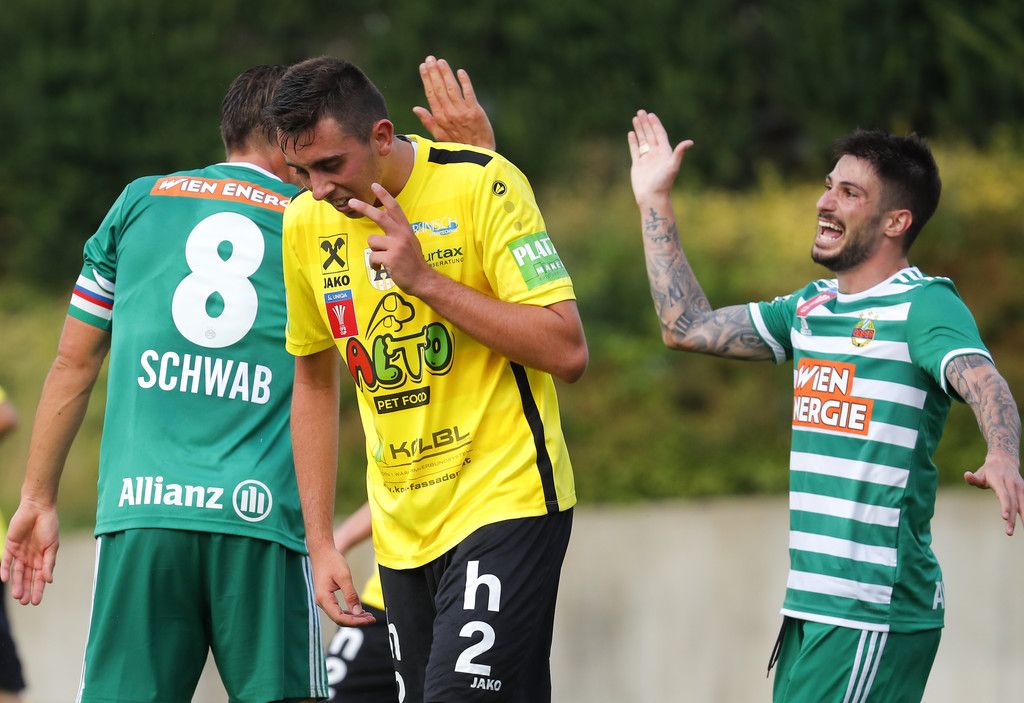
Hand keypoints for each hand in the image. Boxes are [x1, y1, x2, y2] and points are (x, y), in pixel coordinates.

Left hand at [1, 499, 59, 604]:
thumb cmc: (49, 526)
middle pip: (26, 578)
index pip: (39, 578)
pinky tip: (5, 579)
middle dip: (26, 590)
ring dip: (16, 584)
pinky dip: (5, 570)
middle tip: (24, 602)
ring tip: (16, 595)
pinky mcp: (10, 547)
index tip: (36, 602)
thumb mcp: (52, 546)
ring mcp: (20, 553)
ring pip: (16, 573)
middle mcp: (30, 558)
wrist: (38, 509)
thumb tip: (49, 580)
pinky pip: (6, 561)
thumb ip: (49, 563)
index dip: (38, 589)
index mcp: (42, 558)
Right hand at [309, 546, 375, 626]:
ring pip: (339, 615)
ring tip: (368, 616)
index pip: (340, 618)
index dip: (355, 622)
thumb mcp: (344, 577)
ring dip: (353, 617)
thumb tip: (358, 612)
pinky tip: (359, 610)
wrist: (322, 552)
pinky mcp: (327, 597)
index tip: (369, 620)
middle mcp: (322, 602)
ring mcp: (324, 600)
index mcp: (324, 598)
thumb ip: (351, 595)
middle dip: (356, 621)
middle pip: (339, 619)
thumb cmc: (332, 561)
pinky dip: (349, 611)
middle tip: (372, 619)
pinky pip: (338, 609)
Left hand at [349, 183, 438, 297]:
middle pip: (380, 217)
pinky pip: (373, 257)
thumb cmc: (414, 262)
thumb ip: (397, 227)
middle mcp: (402, 235)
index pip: (395, 208)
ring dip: (374, 251)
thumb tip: (384, 211)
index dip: (384, 196)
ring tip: (383, 259)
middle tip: (351, 201)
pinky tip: (382, 268)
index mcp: (406, 229)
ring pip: (372, 242)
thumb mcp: (410, 240)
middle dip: (364, 208)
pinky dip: (375, 265)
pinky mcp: (391, 258)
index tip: (374, 185)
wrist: (423, 280)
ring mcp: (397, 246)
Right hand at [413, 55, 495, 150]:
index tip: (423, 66)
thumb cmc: (459, 146)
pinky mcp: (476, 112)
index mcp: (440, 119)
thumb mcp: (440, 137)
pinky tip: (460, 72)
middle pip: (440, 89)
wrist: (479, 154)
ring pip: (452, 89)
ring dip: (446, 73)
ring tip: (441, 61)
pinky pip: (469, 93)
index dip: (427, 79)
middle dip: (434, 73)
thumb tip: (416, 108)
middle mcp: (450, 114)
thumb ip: (428, 122)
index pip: (431, 95)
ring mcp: (463, 112)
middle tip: (430, 58)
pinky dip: (465, 82)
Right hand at [628, 110, 693, 203]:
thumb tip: (690, 142)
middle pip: (650, 134)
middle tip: (640, 112)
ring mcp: (646, 159)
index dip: (656, 124)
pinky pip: (635, 150)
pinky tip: (631, 133)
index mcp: (665, 152)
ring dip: (639, 129)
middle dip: (645, 123)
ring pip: (642, 140)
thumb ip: (679, 153)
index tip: (651, 115)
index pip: (660, 134)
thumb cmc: (664, 183)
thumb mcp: (673, 166)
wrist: (652, 197)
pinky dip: (633, 141)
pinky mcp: (638, 165)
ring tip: (635, 118)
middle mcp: (656, 154)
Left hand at [964, 455, 1023, 534]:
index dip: (1005, 506)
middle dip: (1012, 518)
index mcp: (1000, 480)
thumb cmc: (988, 471)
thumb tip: (967, 475)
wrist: (1004, 460)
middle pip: (1014, 503)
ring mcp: (1020, 487)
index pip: (1004, 495)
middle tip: (1009, 532)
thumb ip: (973, 478)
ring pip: (1023, 503)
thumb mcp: (980, 474)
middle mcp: (1012, 484)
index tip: (1004, 517)